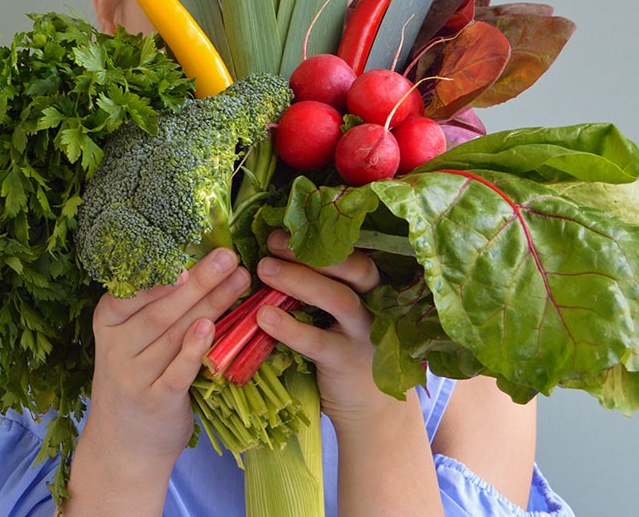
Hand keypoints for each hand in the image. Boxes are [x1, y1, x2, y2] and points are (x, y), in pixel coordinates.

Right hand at [77, 248, 248, 478]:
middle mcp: (117, 349)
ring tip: (238, 280)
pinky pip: (177, 371)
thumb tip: (198, 265)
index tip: (185, 254)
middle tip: (227, 257)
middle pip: (162, 310)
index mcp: (108, 324)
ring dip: (211, 304)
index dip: (158, 273)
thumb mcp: (131, 342)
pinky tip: (210, 327)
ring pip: (175, 334)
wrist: (124, 447)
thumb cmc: (137, 379)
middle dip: (199, 280)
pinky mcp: (156, 401)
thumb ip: (156, 308)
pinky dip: (193, 349)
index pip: (130, 292)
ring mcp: (135, 377)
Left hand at [254, 230, 392, 429]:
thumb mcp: (340, 315)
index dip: (321, 238)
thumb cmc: (346, 348)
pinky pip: (319, 342)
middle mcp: (375, 305)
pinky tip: (264, 317)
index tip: (284, 230)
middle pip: (354, 268)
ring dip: (299, 281)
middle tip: (272, 243)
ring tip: (263, 270)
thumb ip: (320, 286)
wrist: (370, 408)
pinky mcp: (347, 362)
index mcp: (371, 287)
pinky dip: (290, 328)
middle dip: (312, 253)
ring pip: (339, 299)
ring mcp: (364, 334)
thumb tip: (274, 254)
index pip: (353, 252)